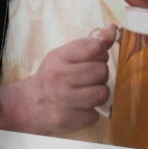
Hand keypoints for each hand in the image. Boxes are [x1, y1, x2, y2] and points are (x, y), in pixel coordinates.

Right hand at [0, 25, 116, 134]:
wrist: (34, 104)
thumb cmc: (55, 75)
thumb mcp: (67, 55)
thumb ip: (91, 44)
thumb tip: (113, 29)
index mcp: (60, 57)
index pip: (96, 48)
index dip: (101, 54)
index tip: (94, 59)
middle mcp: (59, 78)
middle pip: (102, 71)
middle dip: (100, 75)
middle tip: (90, 78)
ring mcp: (63, 100)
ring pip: (102, 93)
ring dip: (99, 93)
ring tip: (88, 92)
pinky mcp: (68, 119)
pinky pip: (96, 114)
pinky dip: (91, 112)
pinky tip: (80, 107)